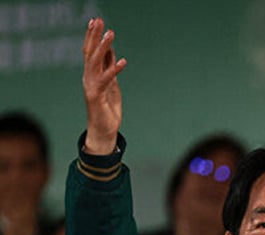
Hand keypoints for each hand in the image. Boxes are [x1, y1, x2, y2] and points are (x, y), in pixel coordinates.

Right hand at [81, 17, 126, 153]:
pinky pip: (106, 80)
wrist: (103, 130)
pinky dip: (114, 69)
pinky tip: (123, 60)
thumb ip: (110, 69)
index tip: (96, 20)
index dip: (92, 35)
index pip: (90, 50)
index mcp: (91, 74)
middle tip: (99, 20)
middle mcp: (88, 78)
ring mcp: (91, 86)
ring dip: (103, 47)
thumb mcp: (111, 84)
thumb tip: (112, 52)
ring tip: (111, 34)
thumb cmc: (107, 108)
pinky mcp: (97, 96)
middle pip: (90, 52)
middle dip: (94, 35)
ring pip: (95, 62)